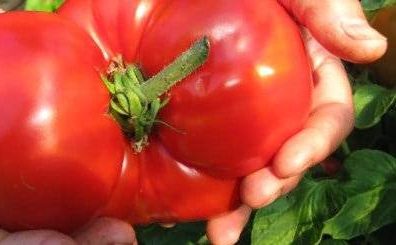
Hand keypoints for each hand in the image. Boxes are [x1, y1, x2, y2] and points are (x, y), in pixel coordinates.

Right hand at [0, 0, 134, 243]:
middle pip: (10, 236)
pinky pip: (59, 179)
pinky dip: (93, 190)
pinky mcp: (30, 153)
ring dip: (85, 232)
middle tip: (114, 238)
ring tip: (123, 230)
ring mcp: (1, 175)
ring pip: (40, 218)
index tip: (57, 242)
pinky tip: (125, 187)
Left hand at [206, 0, 386, 243]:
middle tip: (252, 197)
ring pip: (249, 165)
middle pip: (287, 154)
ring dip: (238, 203)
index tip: (287, 163)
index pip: (325, 119)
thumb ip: (327, 11)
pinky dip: (200, 187)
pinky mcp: (205, 121)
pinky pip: (207, 156)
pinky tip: (185, 212)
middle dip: (275, 183)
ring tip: (219, 231)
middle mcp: (279, 102)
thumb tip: (372, 49)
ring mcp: (241, 116)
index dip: (312, 146)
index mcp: (310, 74)